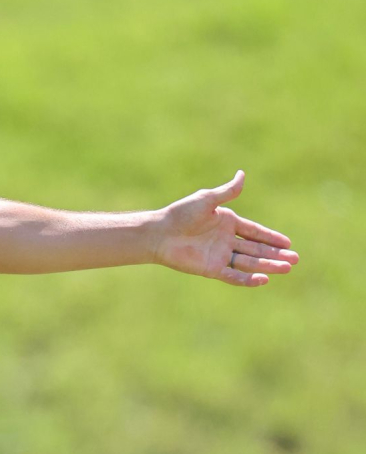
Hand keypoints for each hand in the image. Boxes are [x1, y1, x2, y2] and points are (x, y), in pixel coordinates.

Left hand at [153, 170, 298, 286]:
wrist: (159, 233)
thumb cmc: (180, 214)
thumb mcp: (207, 200)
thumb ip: (227, 192)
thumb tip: (242, 174)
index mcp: (226, 222)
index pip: (254, 231)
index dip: (271, 238)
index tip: (288, 243)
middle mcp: (225, 240)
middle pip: (255, 249)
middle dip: (275, 254)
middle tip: (295, 259)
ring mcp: (219, 255)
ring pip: (249, 262)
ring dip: (267, 265)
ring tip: (286, 268)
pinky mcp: (211, 269)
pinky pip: (233, 275)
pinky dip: (248, 279)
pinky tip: (264, 279)